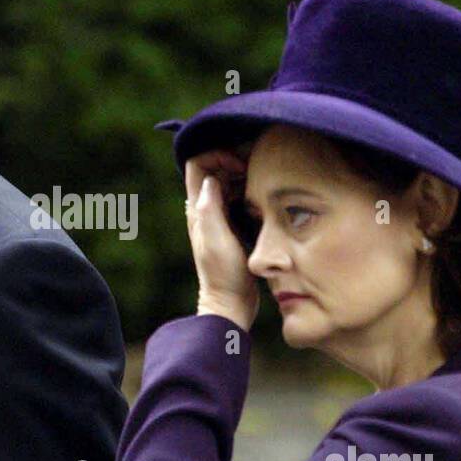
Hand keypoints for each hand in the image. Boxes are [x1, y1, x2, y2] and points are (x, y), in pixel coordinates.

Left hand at [184, 150, 258, 330]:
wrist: (230, 303)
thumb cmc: (224, 276)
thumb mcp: (217, 242)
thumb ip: (211, 212)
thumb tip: (210, 181)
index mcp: (198, 209)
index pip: (197, 165)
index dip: (217, 157)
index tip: (240, 167)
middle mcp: (204, 210)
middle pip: (212, 169)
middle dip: (232, 160)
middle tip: (257, 169)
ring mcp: (218, 217)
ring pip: (225, 181)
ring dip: (242, 174)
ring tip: (263, 180)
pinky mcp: (232, 226)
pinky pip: (237, 197)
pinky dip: (248, 189)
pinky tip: (264, 197)